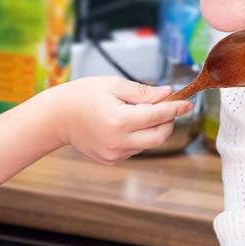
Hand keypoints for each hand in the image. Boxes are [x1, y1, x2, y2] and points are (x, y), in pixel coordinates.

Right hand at [45, 76, 192, 163]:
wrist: (57, 117)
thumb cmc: (82, 95)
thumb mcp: (113, 85)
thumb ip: (143, 92)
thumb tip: (167, 93)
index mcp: (119, 120)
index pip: (158, 116)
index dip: (175, 108)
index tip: (187, 103)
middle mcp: (118, 141)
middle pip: (159, 136)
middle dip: (168, 122)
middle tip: (165, 107)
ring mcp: (114, 154)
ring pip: (148, 144)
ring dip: (151, 129)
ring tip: (136, 113)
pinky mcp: (111, 160)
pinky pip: (134, 149)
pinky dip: (137, 137)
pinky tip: (123, 125)